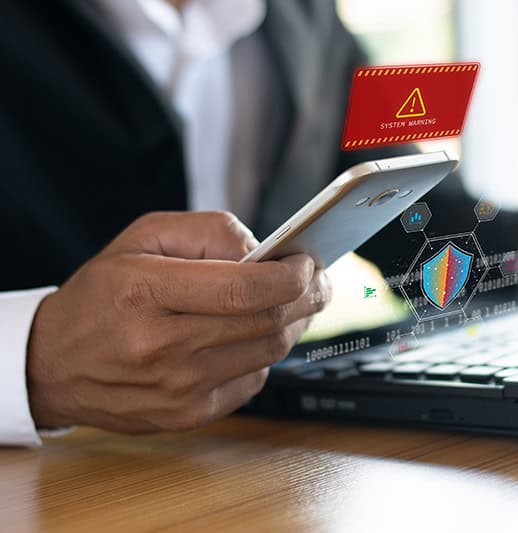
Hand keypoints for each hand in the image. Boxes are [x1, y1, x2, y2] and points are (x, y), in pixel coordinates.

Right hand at [26, 211, 330, 432]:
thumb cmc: (102, 295)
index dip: (291, 276)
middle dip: (308, 298)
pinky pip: (253, 381)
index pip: (243, 289)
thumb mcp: (142, 238)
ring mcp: (177, 388)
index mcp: (146, 292)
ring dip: (294, 324)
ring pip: (269, 353)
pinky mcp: (188, 415)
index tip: (309, 263)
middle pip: (267, 322)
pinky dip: (265, 355)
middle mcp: (162, 346)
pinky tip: (255, 336)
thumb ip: (207, 231)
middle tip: (320, 282)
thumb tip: (264, 252)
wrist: (54, 364)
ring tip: (297, 303)